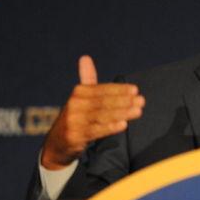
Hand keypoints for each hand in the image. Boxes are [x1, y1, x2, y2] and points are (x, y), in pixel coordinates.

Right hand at [41, 55, 144, 169]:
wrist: (57, 142)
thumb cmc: (76, 115)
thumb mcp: (80, 97)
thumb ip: (87, 78)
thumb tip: (85, 57)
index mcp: (78, 93)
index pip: (102, 89)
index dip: (119, 89)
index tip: (135, 90)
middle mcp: (74, 105)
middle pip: (103, 102)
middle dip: (124, 101)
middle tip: (141, 101)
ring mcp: (74, 121)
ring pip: (102, 116)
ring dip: (122, 113)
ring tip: (138, 111)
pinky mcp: (75, 136)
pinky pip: (96, 131)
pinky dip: (110, 127)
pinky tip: (123, 124)